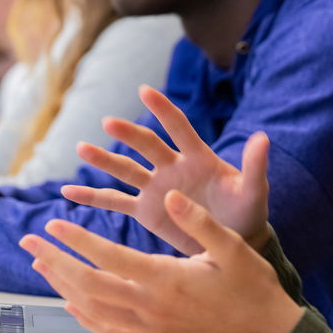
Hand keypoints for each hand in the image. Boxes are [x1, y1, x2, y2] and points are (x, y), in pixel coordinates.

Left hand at [20, 189, 303, 332]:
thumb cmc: (252, 286)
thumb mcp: (231, 247)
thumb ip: (198, 222)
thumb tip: (170, 195)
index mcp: (167, 280)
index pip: (108, 259)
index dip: (77, 241)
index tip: (52, 224)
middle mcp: (151, 308)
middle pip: (89, 285)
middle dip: (56, 261)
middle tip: (30, 242)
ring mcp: (150, 329)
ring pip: (93, 309)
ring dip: (63, 285)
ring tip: (41, 265)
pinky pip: (108, 330)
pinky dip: (84, 315)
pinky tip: (72, 302)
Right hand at [66, 85, 270, 254]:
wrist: (233, 241)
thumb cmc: (247, 213)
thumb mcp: (254, 190)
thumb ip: (255, 166)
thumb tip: (264, 137)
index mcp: (198, 157)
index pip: (178, 127)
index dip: (163, 109)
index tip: (145, 91)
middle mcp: (173, 166)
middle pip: (147, 145)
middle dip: (129, 134)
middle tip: (109, 123)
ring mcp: (157, 187)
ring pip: (126, 170)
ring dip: (105, 159)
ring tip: (82, 147)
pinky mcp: (147, 211)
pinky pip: (115, 201)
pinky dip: (92, 197)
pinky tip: (67, 192)